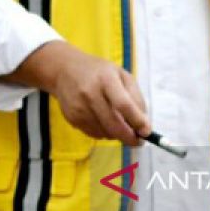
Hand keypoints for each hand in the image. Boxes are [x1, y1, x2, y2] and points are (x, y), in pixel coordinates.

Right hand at [9, 41, 149, 144]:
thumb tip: (144, 124)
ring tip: (118, 122)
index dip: (137, 121)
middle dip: (130, 138)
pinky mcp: (72, 118)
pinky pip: (95, 135)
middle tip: (139, 140)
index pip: (124, 105)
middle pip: (114, 125)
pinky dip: (104, 132)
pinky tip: (103, 120)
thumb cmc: (98, 71)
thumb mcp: (120, 74)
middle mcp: (90, 94)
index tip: (147, 132)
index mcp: (106, 79)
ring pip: (105, 133)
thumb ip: (135, 97)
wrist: (63, 70)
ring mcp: (79, 108)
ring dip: (117, 134)